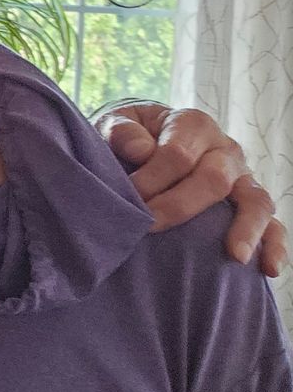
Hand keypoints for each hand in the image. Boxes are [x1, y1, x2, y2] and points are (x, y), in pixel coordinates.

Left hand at [99, 100, 284, 274]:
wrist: (143, 144)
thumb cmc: (130, 137)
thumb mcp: (116, 123)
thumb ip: (121, 131)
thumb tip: (140, 151)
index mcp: (193, 125)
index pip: (179, 153)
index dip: (153, 178)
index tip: (129, 197)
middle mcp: (225, 150)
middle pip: (215, 179)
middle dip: (180, 205)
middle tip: (150, 226)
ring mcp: (243, 179)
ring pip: (256, 201)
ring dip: (245, 229)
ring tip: (235, 255)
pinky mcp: (250, 205)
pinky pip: (274, 225)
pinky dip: (274, 246)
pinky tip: (268, 268)